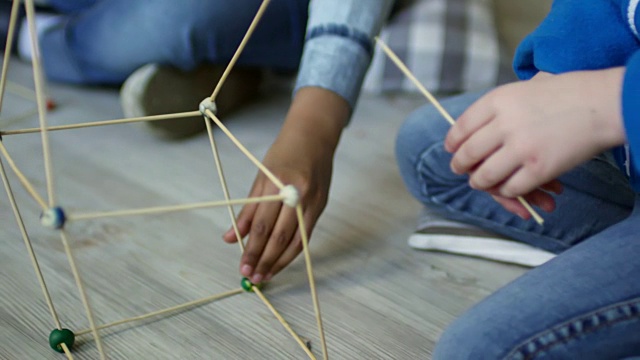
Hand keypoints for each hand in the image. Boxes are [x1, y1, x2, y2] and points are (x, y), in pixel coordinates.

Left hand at [223, 87, 348, 283]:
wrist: (314, 137)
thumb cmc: (283, 154)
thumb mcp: (260, 178)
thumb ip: (247, 210)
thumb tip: (230, 237)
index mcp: (277, 184)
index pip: (262, 224)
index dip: (251, 248)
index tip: (242, 265)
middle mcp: (297, 194)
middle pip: (279, 237)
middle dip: (264, 260)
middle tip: (252, 276)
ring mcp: (312, 201)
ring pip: (296, 241)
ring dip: (279, 262)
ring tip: (266, 276)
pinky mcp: (321, 206)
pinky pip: (306, 235)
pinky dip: (294, 252)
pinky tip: (282, 261)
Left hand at [445, 68, 626, 214]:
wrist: (603, 103)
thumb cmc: (566, 93)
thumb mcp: (524, 88)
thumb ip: (499, 108)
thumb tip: (472, 131)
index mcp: (498, 100)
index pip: (461, 126)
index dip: (453, 142)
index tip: (451, 149)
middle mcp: (504, 124)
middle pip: (468, 153)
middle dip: (460, 165)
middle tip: (459, 170)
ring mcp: (520, 148)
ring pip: (484, 176)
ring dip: (480, 183)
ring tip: (479, 183)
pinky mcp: (538, 169)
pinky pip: (510, 188)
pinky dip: (506, 192)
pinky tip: (507, 188)